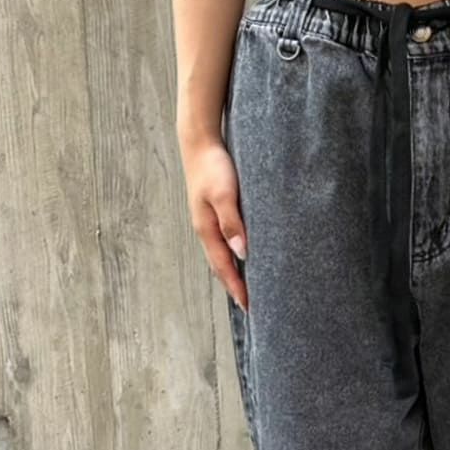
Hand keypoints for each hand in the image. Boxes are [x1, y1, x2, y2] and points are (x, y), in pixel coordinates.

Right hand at [180, 133, 248, 309]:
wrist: (199, 142)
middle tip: (250, 306)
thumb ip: (232, 222)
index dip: (236, 288)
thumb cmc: (213, 166)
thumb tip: (241, 253)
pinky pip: (224, 243)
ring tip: (247, 289)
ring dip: (233, 274)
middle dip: (234, 287)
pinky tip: (242, 259)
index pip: (224, 267)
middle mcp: (206, 230)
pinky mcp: (214, 213)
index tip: (249, 307)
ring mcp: (208, 222)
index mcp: (207, 229)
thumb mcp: (223, 194)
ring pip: (222, 256)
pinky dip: (232, 257)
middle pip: (221, 267)